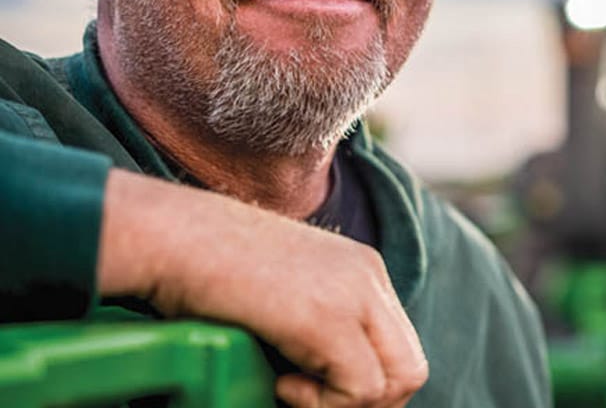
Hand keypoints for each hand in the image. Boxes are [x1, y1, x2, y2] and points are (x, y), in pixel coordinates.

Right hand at [98, 169, 427, 406]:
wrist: (170, 238)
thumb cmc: (206, 272)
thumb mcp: (283, 293)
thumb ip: (322, 326)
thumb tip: (329, 381)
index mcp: (363, 270)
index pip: (400, 349)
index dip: (367, 387)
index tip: (313, 388)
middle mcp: (369, 277)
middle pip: (410, 369)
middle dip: (366, 403)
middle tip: (307, 398)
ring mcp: (354, 294)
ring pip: (395, 384)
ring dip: (342, 404)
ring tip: (290, 387)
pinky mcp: (329, 318)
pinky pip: (360, 391)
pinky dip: (321, 404)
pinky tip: (281, 383)